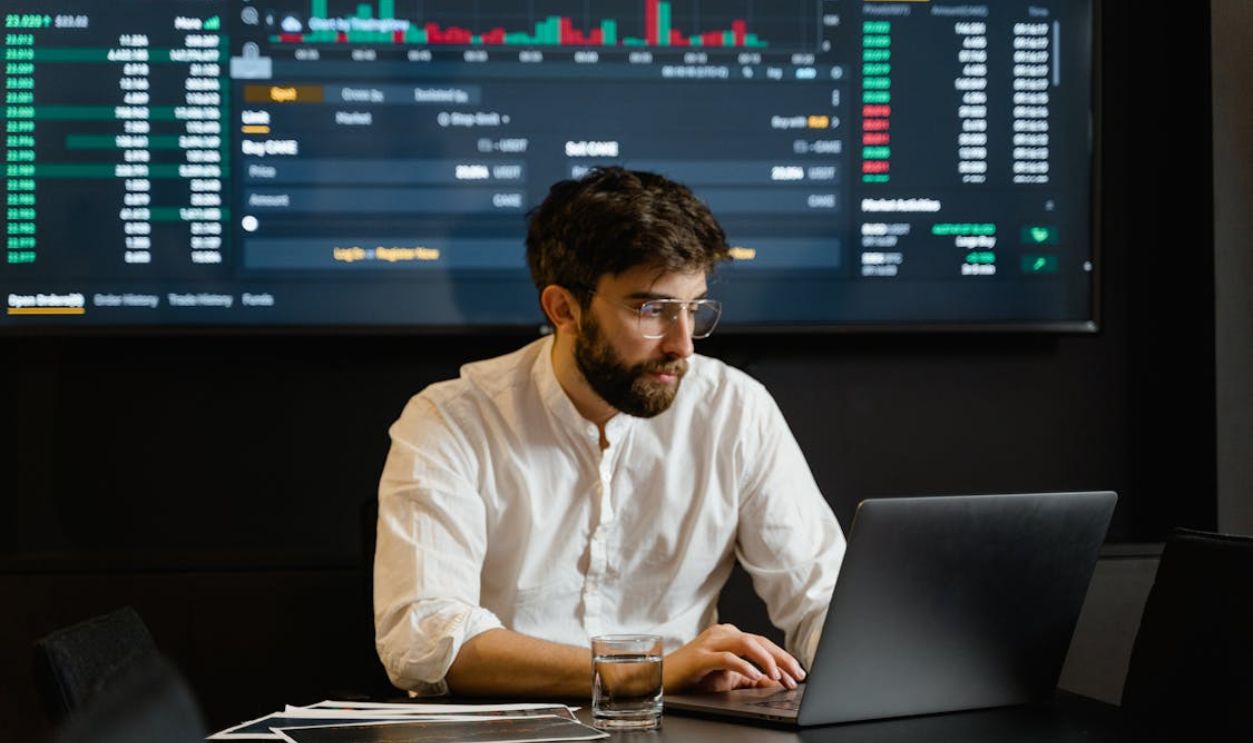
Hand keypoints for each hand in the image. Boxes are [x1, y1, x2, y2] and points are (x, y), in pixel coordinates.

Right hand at [663, 623, 805, 692]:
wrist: (661, 679)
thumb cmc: (693, 678)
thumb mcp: (727, 678)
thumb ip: (749, 677)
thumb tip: (775, 682)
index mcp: (729, 636)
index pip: (763, 644)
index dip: (783, 659)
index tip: (798, 675)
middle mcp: (722, 634)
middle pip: (759, 641)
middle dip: (782, 659)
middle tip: (797, 675)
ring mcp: (710, 643)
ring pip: (746, 643)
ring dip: (766, 659)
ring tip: (778, 676)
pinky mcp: (700, 656)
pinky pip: (727, 657)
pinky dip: (744, 666)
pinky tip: (755, 675)